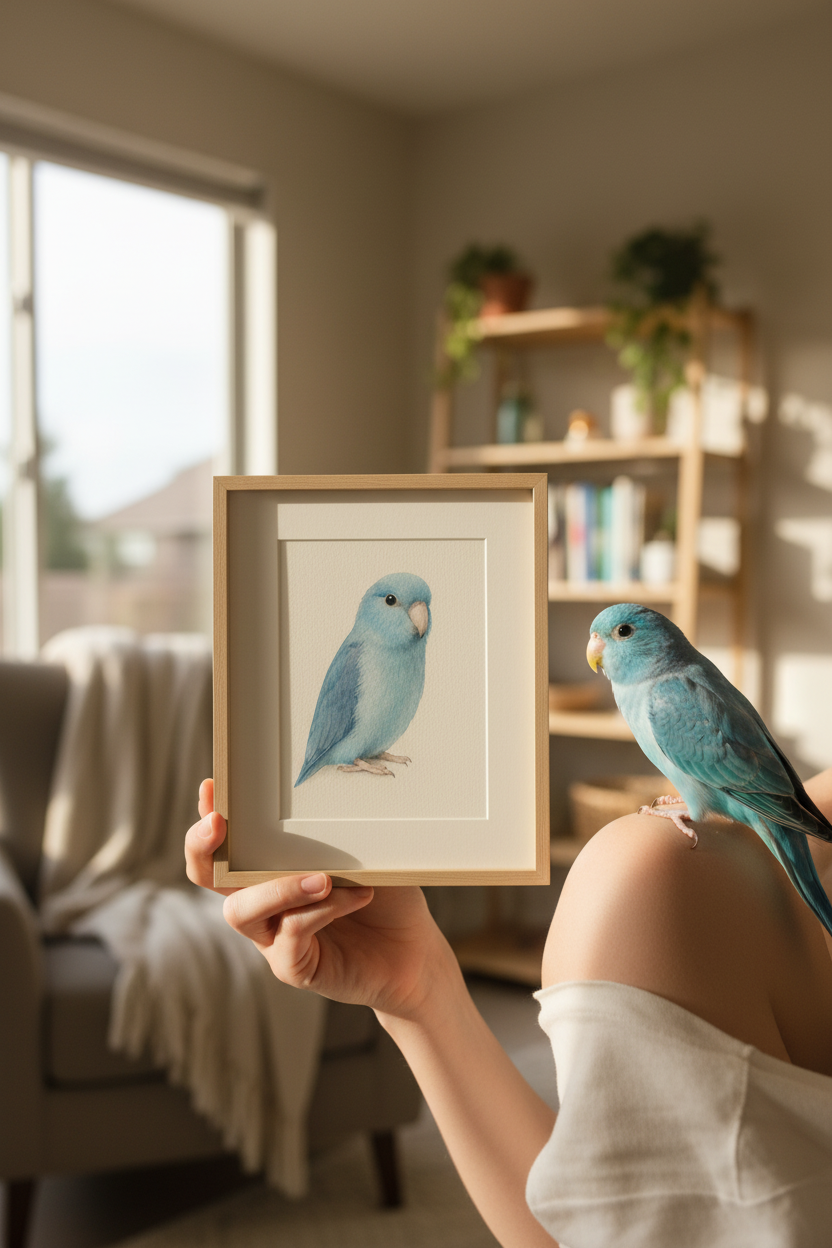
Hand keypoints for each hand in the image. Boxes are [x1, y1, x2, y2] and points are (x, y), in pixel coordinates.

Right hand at [184, 779, 455, 1019]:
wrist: (415, 952)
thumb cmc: (386, 896)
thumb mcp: (363, 854)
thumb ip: (340, 832)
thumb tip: (332, 788)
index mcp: (269, 869)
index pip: (226, 842)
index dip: (208, 815)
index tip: (211, 785)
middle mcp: (261, 902)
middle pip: (207, 876)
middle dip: (203, 847)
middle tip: (218, 822)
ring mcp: (272, 937)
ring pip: (242, 911)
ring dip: (278, 888)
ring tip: (322, 878)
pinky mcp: (293, 967)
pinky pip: (291, 935)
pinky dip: (321, 911)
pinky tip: (357, 897)